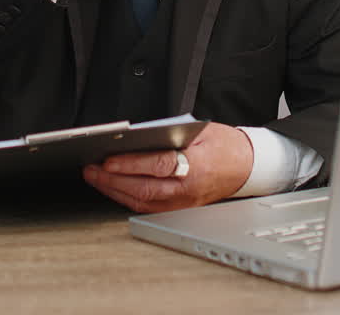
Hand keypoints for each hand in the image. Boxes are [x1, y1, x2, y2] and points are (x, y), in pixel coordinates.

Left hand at [82, 122, 252, 212]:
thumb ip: (171, 133)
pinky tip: (113, 187)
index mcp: (197, 165)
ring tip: (95, 177)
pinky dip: (126, 198)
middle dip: (113, 180)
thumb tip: (137, 136)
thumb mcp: (201, 130)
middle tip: (91, 169)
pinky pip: (148, 207)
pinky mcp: (179, 208)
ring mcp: (184, 202)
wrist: (248, 167)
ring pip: (142, 202)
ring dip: (114, 190)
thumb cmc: (226, 145)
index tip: (108, 159)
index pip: (159, 166)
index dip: (131, 164)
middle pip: (144, 189)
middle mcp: (189, 189)